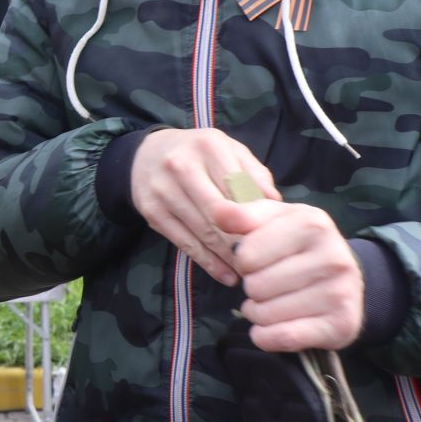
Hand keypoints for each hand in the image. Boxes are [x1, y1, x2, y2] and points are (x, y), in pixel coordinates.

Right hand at [130, 129, 280, 285]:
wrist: (145, 155)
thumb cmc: (198, 155)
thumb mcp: (228, 150)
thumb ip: (254, 173)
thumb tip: (275, 204)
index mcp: (208, 146)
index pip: (239, 187)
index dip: (256, 213)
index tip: (274, 236)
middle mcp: (181, 166)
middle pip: (220, 213)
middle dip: (244, 240)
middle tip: (265, 260)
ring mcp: (163, 190)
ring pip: (203, 232)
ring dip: (228, 257)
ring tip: (250, 272)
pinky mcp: (152, 212)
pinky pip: (184, 243)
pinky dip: (207, 263)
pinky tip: (225, 275)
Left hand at [211, 199, 363, 351]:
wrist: (346, 279)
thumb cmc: (299, 246)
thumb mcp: (275, 220)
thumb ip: (243, 215)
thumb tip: (218, 212)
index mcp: (314, 224)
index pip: (246, 255)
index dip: (243, 262)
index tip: (257, 261)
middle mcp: (333, 257)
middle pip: (256, 286)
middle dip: (252, 288)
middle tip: (267, 285)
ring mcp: (340, 293)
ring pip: (266, 314)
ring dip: (258, 313)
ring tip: (272, 303)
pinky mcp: (341, 326)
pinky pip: (282, 338)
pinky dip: (266, 337)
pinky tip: (273, 327)